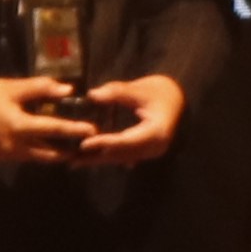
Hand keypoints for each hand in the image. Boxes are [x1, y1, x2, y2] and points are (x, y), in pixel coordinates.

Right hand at [0, 76, 100, 164]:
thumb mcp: (13, 87)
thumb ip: (41, 89)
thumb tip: (69, 90)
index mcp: (18, 126)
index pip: (54, 130)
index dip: (75, 130)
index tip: (93, 130)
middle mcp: (13, 146)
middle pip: (48, 154)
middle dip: (68, 150)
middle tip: (86, 144)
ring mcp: (4, 155)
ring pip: (36, 158)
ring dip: (52, 153)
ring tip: (70, 147)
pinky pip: (22, 157)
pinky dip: (34, 152)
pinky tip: (43, 145)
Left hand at [63, 75, 190, 168]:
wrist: (179, 99)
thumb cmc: (162, 92)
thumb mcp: (140, 89)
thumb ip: (117, 92)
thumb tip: (92, 95)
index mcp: (156, 133)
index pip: (126, 141)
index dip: (104, 143)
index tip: (84, 144)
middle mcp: (154, 148)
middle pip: (120, 155)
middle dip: (95, 157)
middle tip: (71, 160)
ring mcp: (150, 152)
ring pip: (120, 158)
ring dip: (98, 159)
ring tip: (74, 162)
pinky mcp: (144, 151)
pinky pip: (123, 156)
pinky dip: (106, 156)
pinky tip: (89, 159)